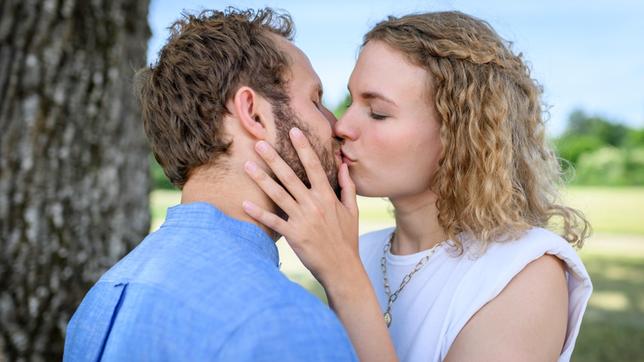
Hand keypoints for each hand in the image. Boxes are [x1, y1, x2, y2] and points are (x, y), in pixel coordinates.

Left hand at [241, 127, 359, 286]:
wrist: (343, 267)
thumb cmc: (347, 238)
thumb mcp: (352, 210)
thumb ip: (347, 186)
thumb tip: (343, 165)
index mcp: (327, 196)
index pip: (315, 166)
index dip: (304, 148)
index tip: (294, 131)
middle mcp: (314, 204)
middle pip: (291, 177)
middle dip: (274, 158)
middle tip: (259, 143)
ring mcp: (303, 219)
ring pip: (278, 195)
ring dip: (261, 179)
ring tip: (247, 165)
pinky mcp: (294, 235)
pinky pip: (273, 222)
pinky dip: (259, 214)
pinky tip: (244, 204)